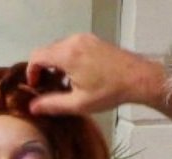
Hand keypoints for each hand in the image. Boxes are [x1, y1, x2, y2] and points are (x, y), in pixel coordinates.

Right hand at [27, 33, 163, 115]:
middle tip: (49, 87)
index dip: (32, 72)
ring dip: (57, 64)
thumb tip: (33, 107)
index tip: (36, 86)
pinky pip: (73, 46)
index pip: (36, 57)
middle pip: (48, 51)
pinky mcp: (95, 40)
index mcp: (66, 54)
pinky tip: (79, 76)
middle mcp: (73, 41)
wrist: (140, 79)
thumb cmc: (110, 92)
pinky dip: (69, 59)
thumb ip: (53, 104)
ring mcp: (85, 38)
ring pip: (60, 48)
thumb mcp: (79, 103)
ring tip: (64, 84)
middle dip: (44, 68)